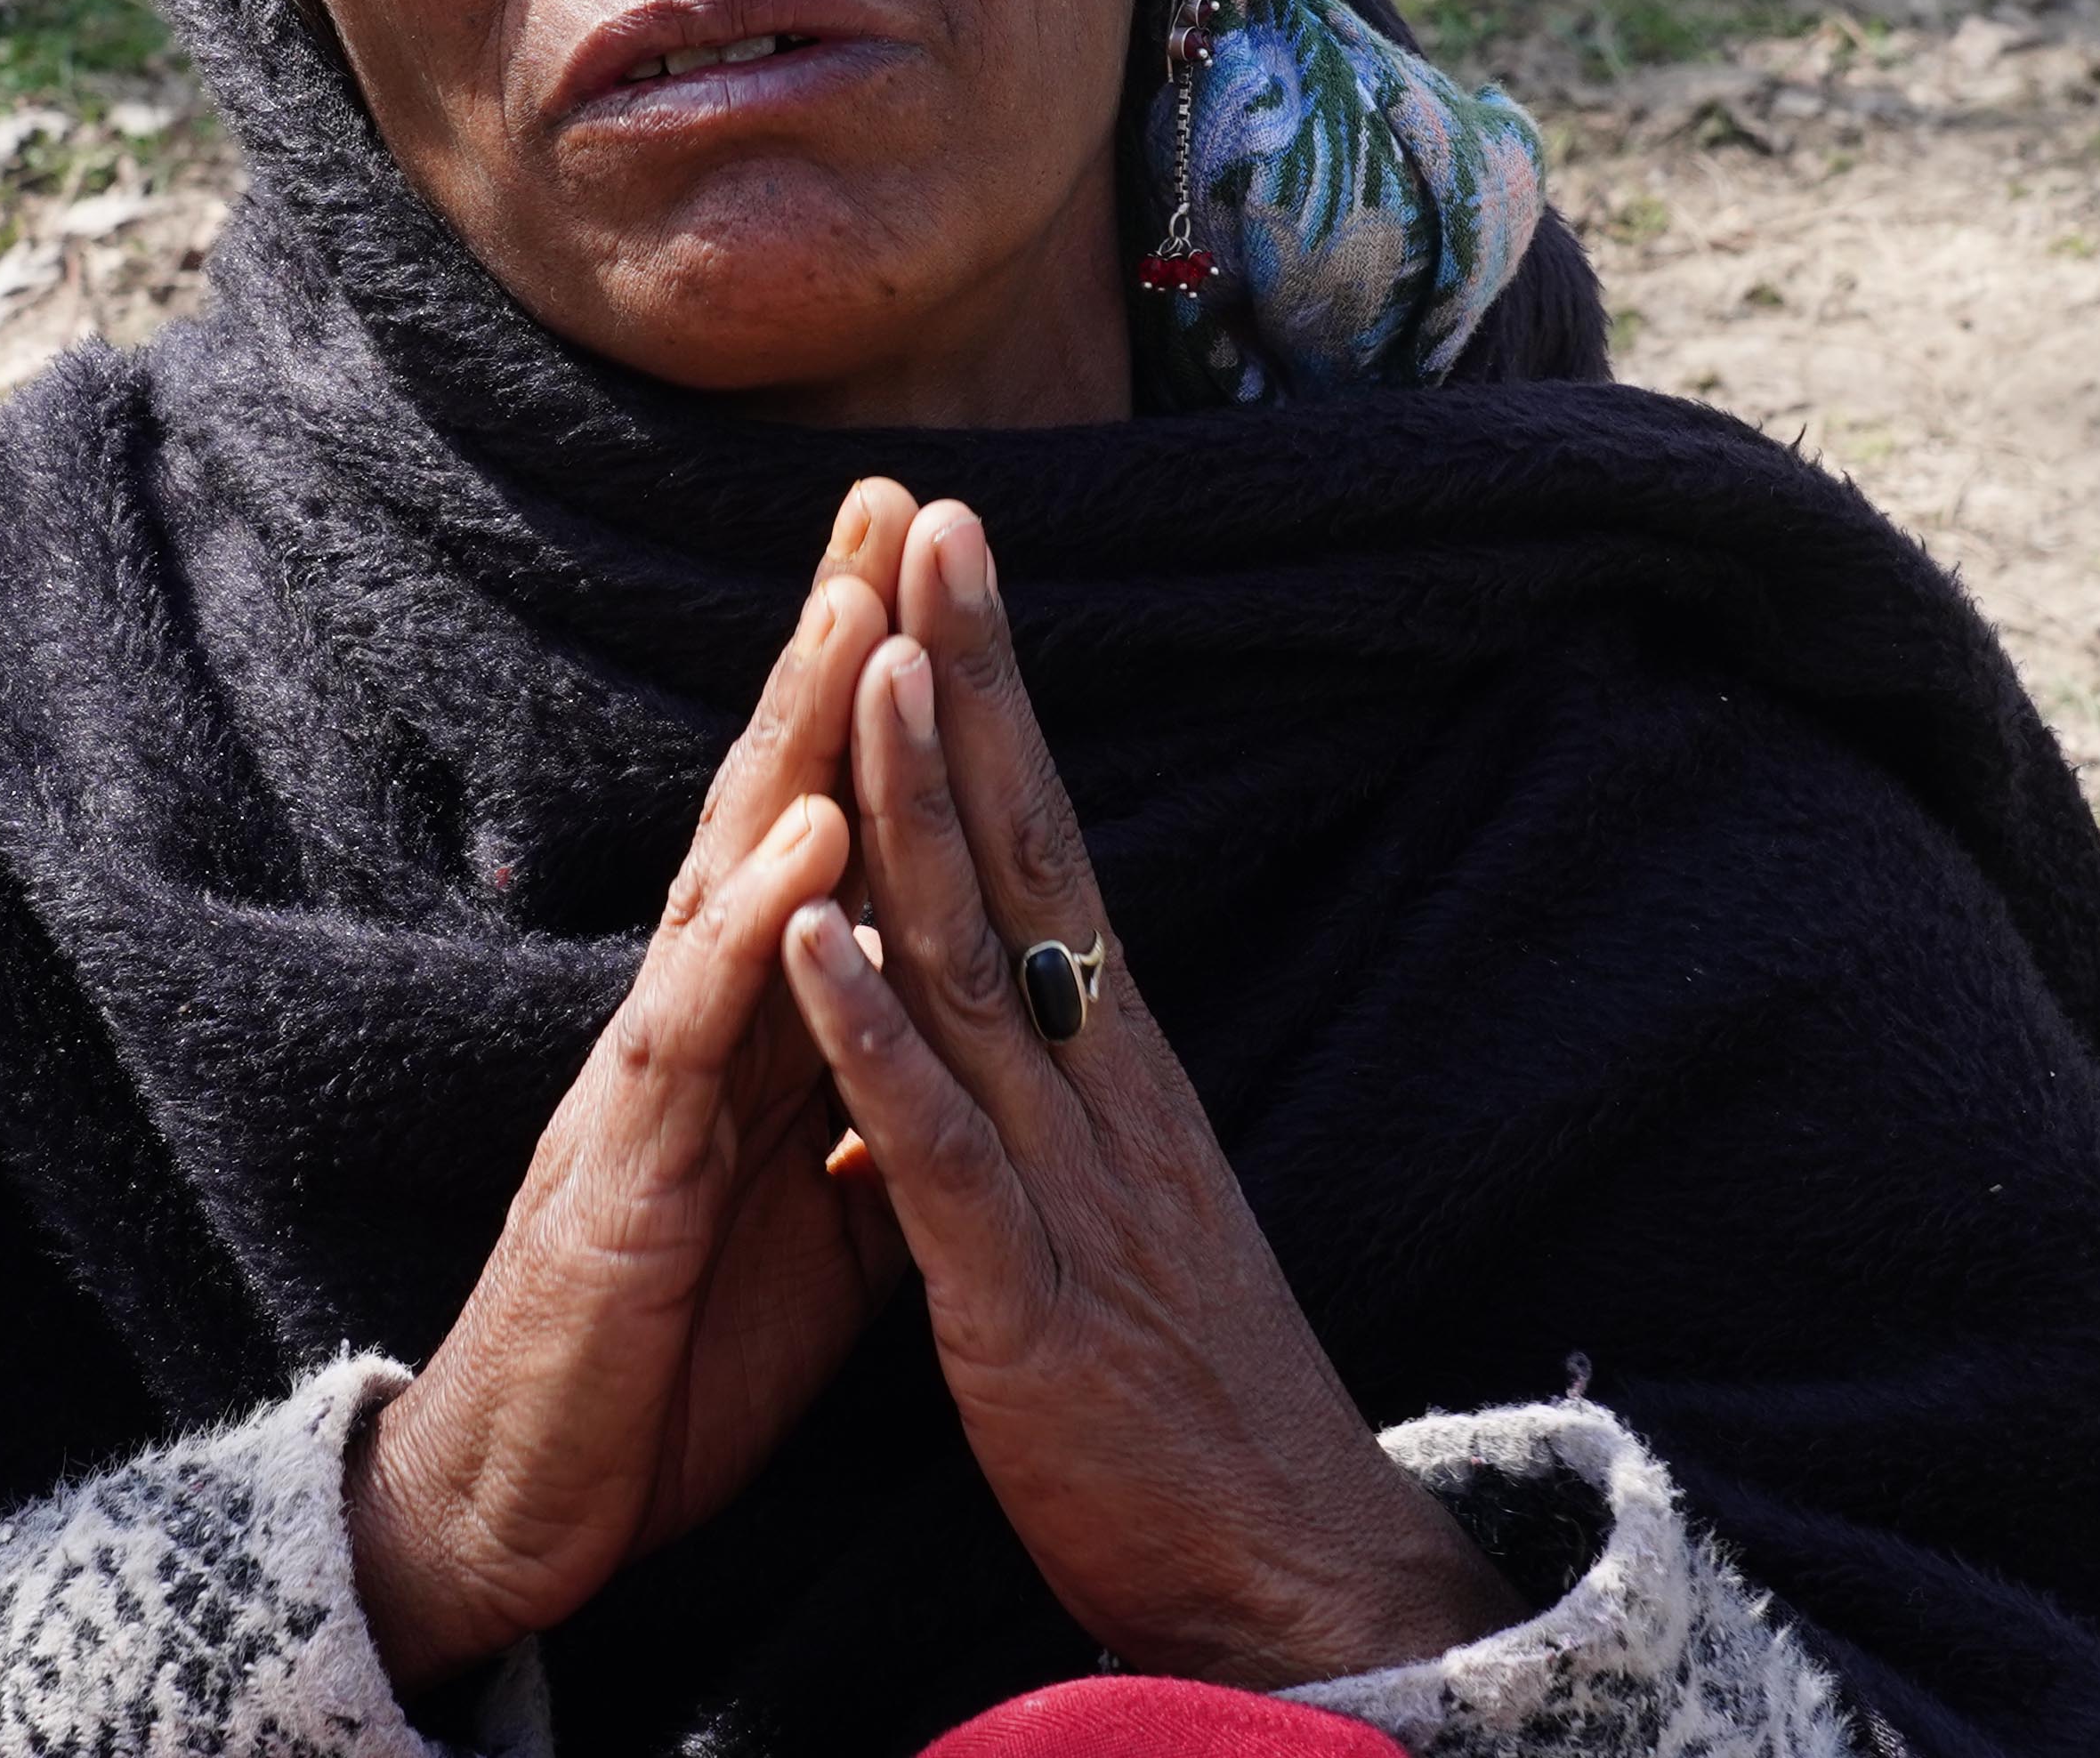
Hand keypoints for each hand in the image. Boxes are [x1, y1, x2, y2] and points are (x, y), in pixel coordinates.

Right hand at [348, 485, 925, 1695]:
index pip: (824, 823)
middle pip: (771, 797)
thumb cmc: (677, 1350)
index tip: (937, 561)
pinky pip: (691, 1035)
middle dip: (830, 648)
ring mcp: (646, 1082)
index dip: (879, 699)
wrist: (540, 1506)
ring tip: (854, 610)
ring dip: (789, 740)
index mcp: (754, 1026)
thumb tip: (971, 1027)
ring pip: (724, 877)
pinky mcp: (621, 1175)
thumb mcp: (822, 1212)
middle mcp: (693, 1019)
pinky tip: (806, 840)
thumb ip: (882, 1099)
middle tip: (888, 498)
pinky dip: (753, 932)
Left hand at [781, 498, 1520, 1690]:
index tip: (954, 558)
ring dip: (917, 812)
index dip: (997, 695)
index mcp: (1117, 1065)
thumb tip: (976, 1004)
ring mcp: (1068, 1184)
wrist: (1283, 1573)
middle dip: (970, 680)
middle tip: (927, 526)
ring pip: (978, 965)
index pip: (1050, 839)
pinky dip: (872, 1041)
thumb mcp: (1108, 1214)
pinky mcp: (1020, 1298)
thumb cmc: (1186, 1401)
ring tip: (874, 664)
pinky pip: (934, 1150)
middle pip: (1026, 850)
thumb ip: (1040, 1102)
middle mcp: (1104, 1089)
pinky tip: (816, 941)